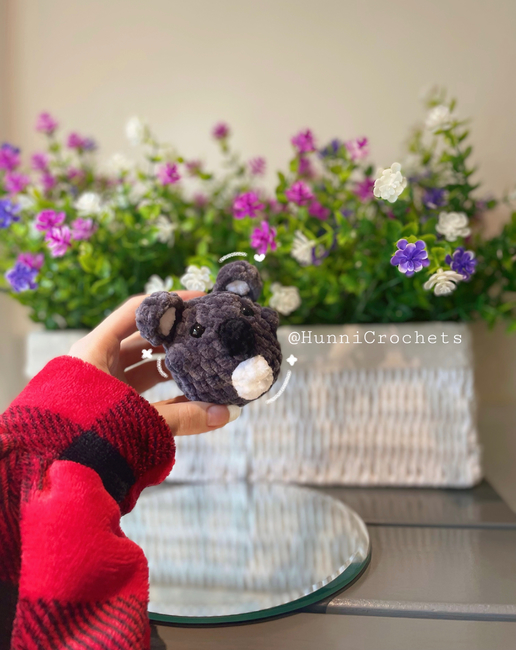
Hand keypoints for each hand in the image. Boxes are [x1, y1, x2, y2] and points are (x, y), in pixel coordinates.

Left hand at [68, 292, 239, 434]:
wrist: (52, 473)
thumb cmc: (85, 434)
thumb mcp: (136, 418)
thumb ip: (182, 417)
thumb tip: (226, 414)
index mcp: (95, 351)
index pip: (135, 312)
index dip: (168, 303)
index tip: (200, 300)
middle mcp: (99, 362)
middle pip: (143, 337)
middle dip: (175, 334)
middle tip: (207, 331)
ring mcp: (104, 384)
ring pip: (145, 365)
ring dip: (173, 363)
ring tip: (205, 360)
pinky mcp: (111, 405)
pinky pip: (143, 390)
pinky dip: (166, 391)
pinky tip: (192, 394)